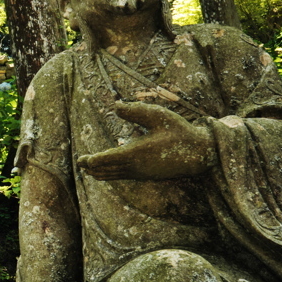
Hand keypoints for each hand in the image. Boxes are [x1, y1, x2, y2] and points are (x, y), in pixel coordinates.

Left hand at [77, 102, 215, 180]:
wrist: (200, 154)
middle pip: (105, 171)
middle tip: (80, 161)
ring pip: (113, 175)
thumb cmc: (179, 131)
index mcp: (136, 154)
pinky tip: (106, 169)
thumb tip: (115, 105)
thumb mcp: (159, 116)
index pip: (106, 160)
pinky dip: (110, 173)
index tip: (81, 159)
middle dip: (91, 166)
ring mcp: (140, 174)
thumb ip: (136, 111)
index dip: (91, 161)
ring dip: (99, 171)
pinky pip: (122, 176)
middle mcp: (135, 167)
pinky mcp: (145, 176)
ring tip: (88, 166)